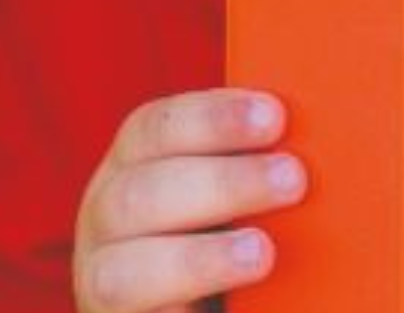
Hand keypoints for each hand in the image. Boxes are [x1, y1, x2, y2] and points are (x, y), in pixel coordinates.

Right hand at [72, 88, 306, 312]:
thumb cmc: (212, 246)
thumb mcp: (217, 201)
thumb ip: (244, 169)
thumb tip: (303, 150)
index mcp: (127, 170)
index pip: (152, 129)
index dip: (211, 118)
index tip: (275, 116)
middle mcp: (101, 222)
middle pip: (142, 195)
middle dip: (221, 183)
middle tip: (293, 178)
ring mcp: (100, 286)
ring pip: (124, 274)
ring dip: (199, 260)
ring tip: (263, 253)